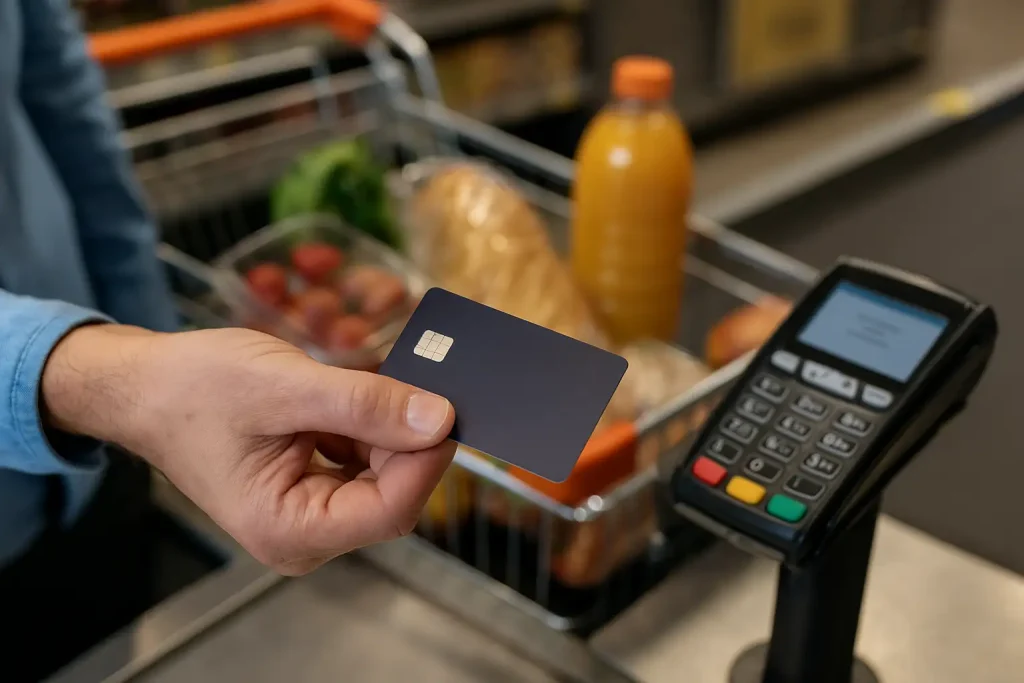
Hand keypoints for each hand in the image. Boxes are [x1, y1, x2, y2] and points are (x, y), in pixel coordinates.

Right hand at [43, 325, 455, 574]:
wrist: (145, 386)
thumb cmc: (195, 389)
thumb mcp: (286, 386)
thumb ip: (365, 404)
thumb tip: (439, 419)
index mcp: (288, 529)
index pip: (390, 509)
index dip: (426, 459)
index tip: (448, 407)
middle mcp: (303, 536)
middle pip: (391, 494)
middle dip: (406, 439)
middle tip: (415, 381)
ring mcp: (309, 516)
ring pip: (382, 476)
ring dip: (386, 428)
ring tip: (363, 384)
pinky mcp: (312, 490)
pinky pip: (363, 463)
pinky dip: (368, 427)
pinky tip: (350, 397)